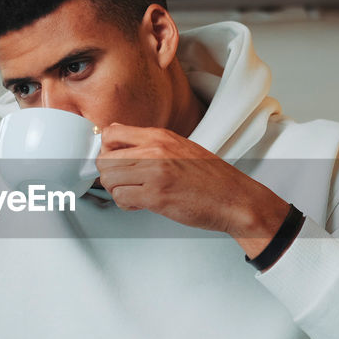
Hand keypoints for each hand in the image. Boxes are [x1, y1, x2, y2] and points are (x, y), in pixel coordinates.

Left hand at [97, 123, 288, 256]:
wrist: (235, 199)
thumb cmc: (212, 178)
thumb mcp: (181, 148)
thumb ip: (150, 143)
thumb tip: (118, 140)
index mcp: (160, 136)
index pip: (111, 134)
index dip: (106, 150)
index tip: (114, 161)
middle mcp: (155, 150)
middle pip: (104, 158)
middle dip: (109, 174)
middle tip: (124, 182)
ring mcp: (155, 173)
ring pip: (109, 179)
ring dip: (117, 190)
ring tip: (134, 194)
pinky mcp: (157, 196)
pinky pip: (121, 198)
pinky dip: (126, 204)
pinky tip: (140, 204)